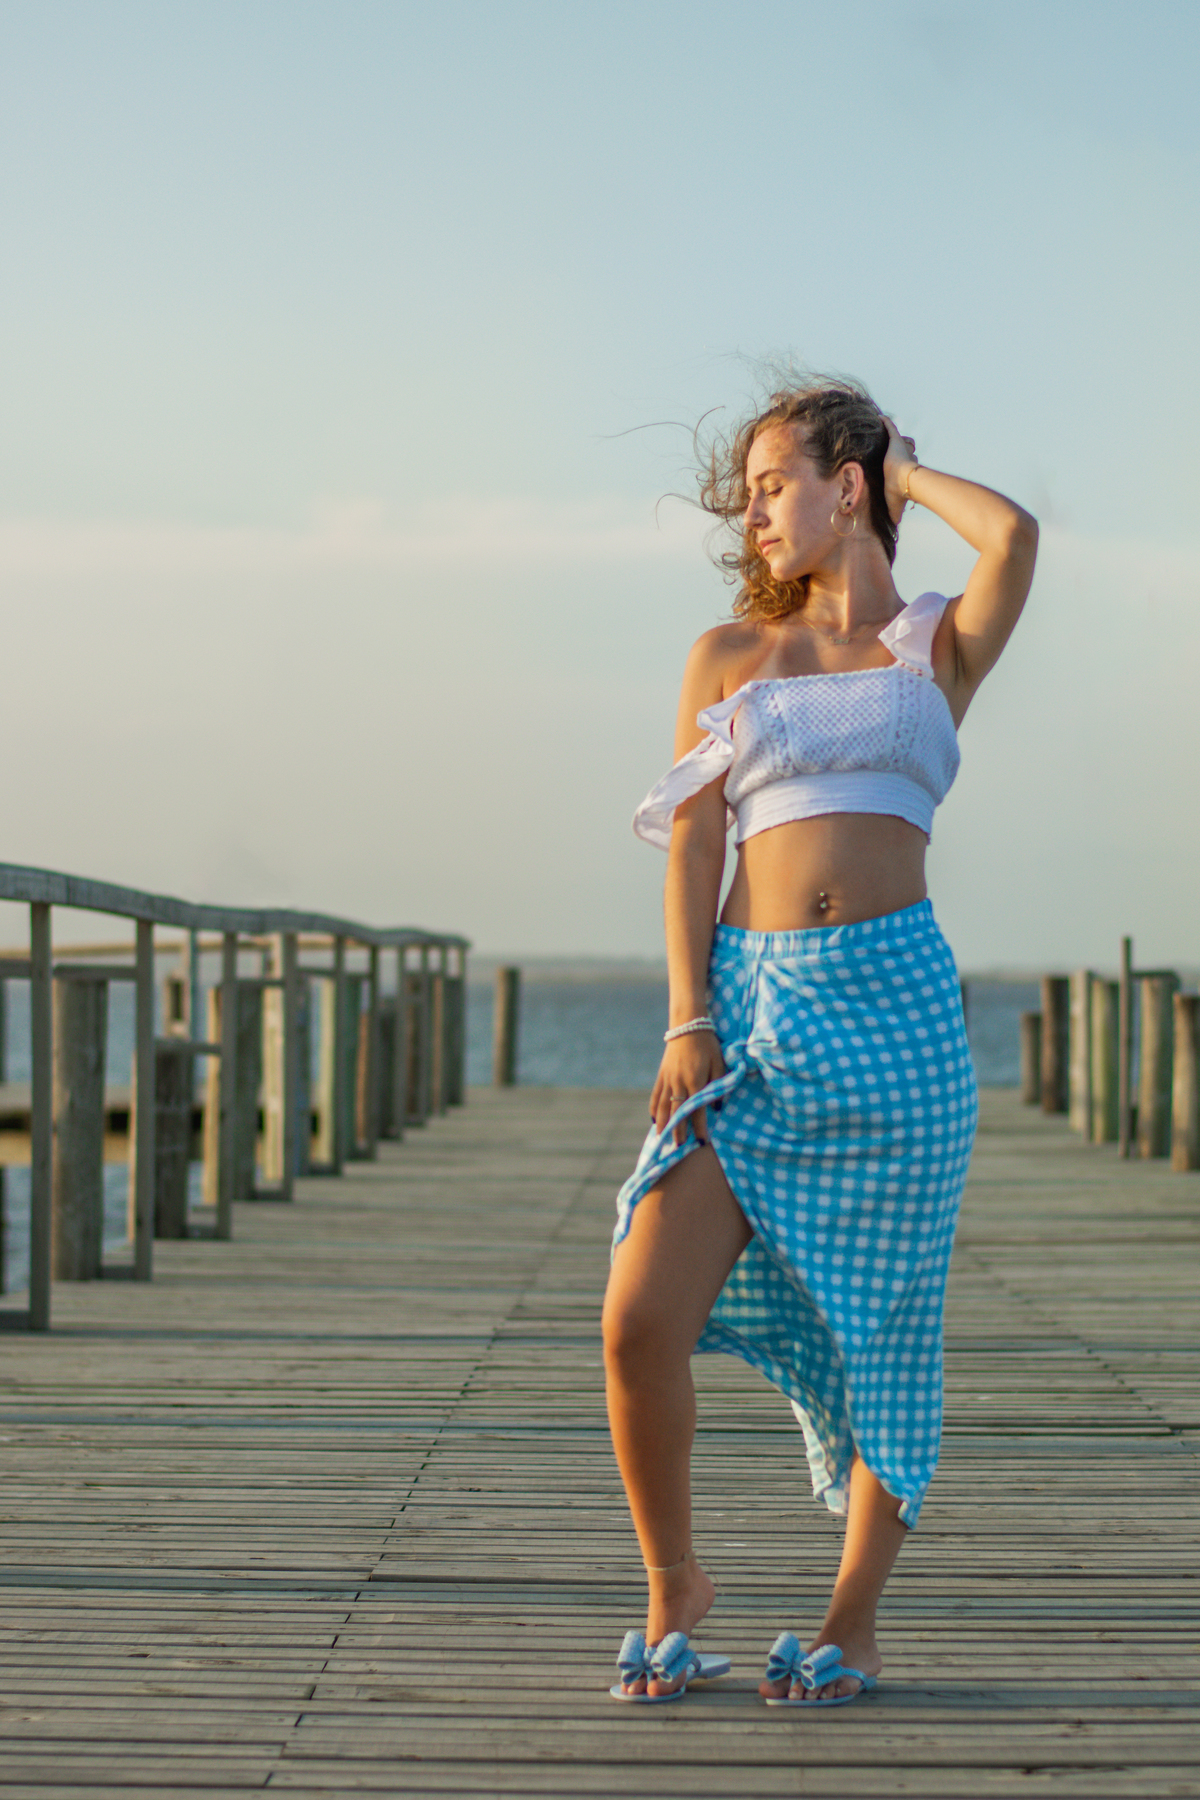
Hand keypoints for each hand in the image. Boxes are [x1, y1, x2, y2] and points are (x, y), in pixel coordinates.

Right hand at [650, 1030, 725, 1147]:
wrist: (688, 1026)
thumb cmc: (708, 1044)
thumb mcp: (719, 1062)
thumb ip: (719, 1085)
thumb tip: (716, 1107)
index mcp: (695, 1080)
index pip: (697, 1109)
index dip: (699, 1127)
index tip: (702, 1141)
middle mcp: (679, 1082)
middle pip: (676, 1112)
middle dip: (677, 1131)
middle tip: (678, 1147)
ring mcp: (667, 1079)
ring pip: (662, 1106)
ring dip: (662, 1124)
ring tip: (662, 1139)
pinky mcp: (661, 1075)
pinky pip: (655, 1095)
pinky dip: (653, 1109)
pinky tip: (654, 1121)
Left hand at [881, 415, 917, 524]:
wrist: (905, 481)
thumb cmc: (901, 493)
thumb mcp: (894, 505)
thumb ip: (895, 513)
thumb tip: (895, 527)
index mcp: (906, 470)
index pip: (907, 463)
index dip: (903, 463)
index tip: (897, 466)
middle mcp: (906, 457)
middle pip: (904, 449)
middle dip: (900, 448)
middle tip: (891, 449)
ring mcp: (900, 448)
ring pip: (898, 439)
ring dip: (894, 435)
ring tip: (884, 431)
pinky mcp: (895, 440)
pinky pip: (890, 428)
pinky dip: (886, 422)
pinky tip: (879, 418)